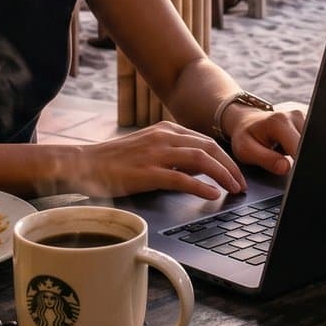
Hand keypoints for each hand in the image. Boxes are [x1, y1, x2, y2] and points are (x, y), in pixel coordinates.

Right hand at [69, 121, 243, 200]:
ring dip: (223, 175)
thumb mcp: (148, 149)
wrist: (84, 164)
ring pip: (202, 159)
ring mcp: (156, 153)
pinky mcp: (148, 172)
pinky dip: (202, 187)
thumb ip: (173, 155)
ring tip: (233, 189)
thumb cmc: (114, 160)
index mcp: (166, 130)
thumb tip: (199, 168)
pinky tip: (212, 194)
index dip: (225, 157)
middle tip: (241, 183)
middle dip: (230, 167)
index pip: (205, 141)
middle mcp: (164, 137)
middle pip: (210, 148)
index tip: (235, 172)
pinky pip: (182, 178)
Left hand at [225, 104, 305, 176]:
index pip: (299, 148)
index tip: (294, 174)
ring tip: (286, 153)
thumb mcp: (247, 150)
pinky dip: (305, 148)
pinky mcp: (309, 120)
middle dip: (303, 159)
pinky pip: (313, 139)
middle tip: (286, 163)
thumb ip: (267, 159)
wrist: (247, 121)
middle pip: (310, 145)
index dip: (299, 164)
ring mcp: (304, 116)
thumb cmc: (246, 136)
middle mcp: (296, 115)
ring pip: (314, 143)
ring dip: (304, 153)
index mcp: (280, 122)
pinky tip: (294, 149)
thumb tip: (286, 168)